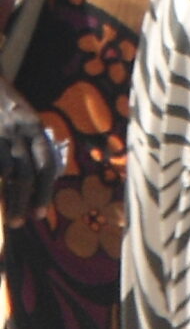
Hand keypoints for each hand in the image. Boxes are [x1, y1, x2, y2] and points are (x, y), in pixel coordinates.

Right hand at [0, 78, 61, 228]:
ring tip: (8, 217)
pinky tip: (0, 189)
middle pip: (28, 173)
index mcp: (36, 129)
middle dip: (27, 200)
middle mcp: (22, 132)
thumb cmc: (5, 105)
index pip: (46, 164)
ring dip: (9, 196)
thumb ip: (32, 142)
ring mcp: (3, 134)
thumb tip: (40, 173)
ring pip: (10, 171)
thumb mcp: (25, 117)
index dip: (45, 190)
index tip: (41, 213)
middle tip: (23, 222)